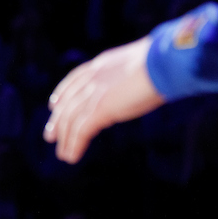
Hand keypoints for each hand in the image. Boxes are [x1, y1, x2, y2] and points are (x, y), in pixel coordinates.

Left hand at [44, 37, 164, 163]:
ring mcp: (95, 93)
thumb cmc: (165, 62)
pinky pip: (80, 131)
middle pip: (67, 103)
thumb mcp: (142, 64)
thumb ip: (130, 74)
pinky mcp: (100, 108)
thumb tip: (140, 81)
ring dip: (66, 139)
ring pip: (71, 120)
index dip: (62, 94)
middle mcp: (93, 77)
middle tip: (51, 136)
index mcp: (102, 65)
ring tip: (63, 154)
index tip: (53, 105)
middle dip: (58, 121)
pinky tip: (71, 156)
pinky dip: (74, 145)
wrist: (166, 61)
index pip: (75, 79)